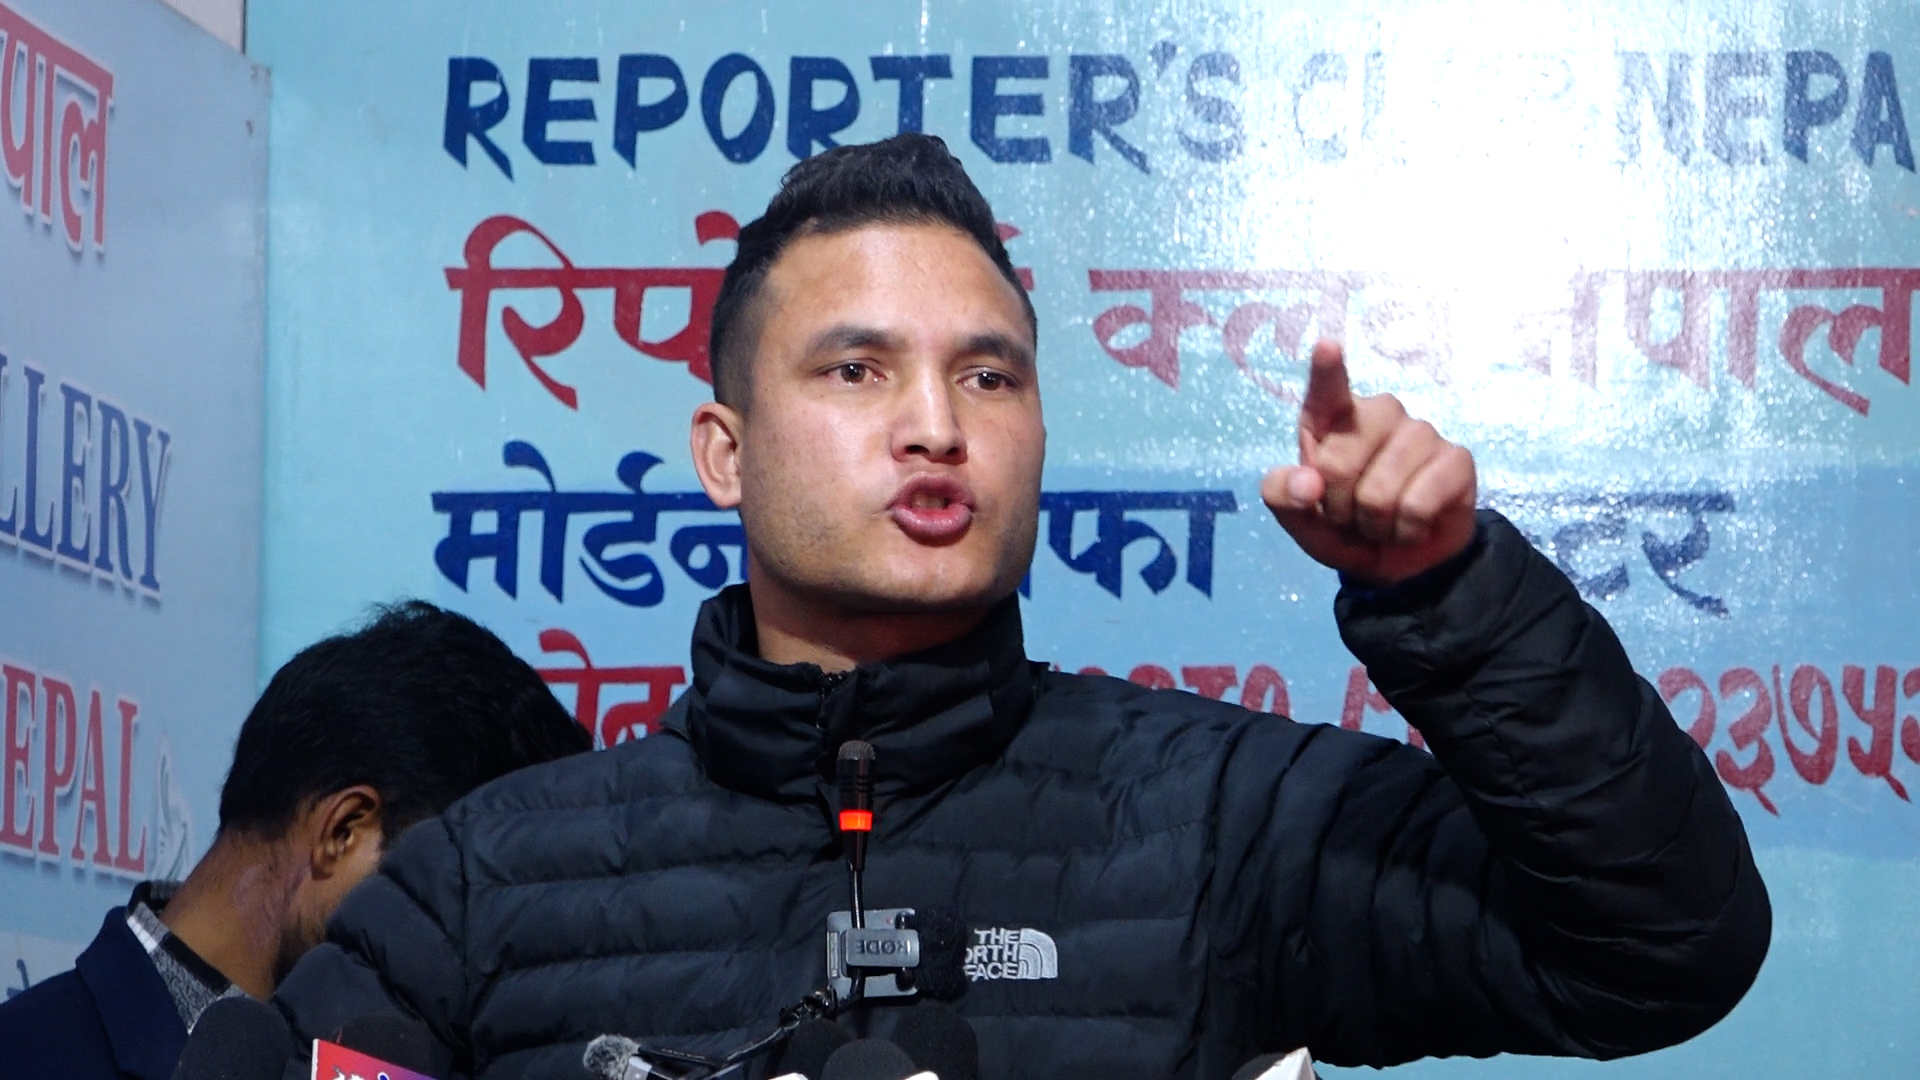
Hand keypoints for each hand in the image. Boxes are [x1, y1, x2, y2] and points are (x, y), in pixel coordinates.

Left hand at [1261, 341, 1477, 586]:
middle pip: (1339, 462)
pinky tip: (1412, 525)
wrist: (1399, 561)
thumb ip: (1284, 497)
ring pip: (1379, 492)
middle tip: (1351, 515)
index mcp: (1332, 417)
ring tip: (1382, 521)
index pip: (1327, 388)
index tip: (1327, 347)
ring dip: (1374, 524)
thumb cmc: (1344, 526)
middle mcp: (1378, 413)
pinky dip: (1406, 530)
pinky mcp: (1456, 458)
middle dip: (1337, 507)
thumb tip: (1308, 484)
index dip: (1326, 370)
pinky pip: (1417, 505)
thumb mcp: (1299, 519)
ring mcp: (1421, 431)